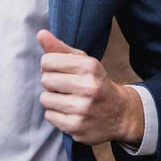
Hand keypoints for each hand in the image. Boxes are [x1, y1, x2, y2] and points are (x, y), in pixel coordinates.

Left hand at [37, 29, 143, 145]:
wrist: (119, 113)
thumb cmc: (95, 82)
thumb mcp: (84, 62)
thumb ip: (60, 48)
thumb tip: (41, 34)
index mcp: (89, 67)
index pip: (47, 61)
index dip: (49, 65)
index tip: (59, 70)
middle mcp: (88, 87)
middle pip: (45, 80)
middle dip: (51, 82)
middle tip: (64, 86)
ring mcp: (83, 109)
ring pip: (45, 99)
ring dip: (52, 99)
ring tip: (67, 99)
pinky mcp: (76, 127)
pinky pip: (49, 116)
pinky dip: (55, 114)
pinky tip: (68, 111)